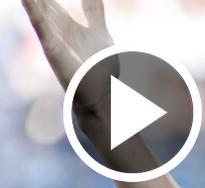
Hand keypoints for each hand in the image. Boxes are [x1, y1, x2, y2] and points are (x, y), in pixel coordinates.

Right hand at [21, 0, 113, 115]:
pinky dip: (33, 10)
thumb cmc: (98, 64)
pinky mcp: (54, 49)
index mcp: (63, 21)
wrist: (102, 92)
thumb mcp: (98, 29)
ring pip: (36, 8)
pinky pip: (41, 26)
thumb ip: (92, 9)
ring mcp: (52, 38)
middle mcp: (54, 28)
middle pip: (39, 0)